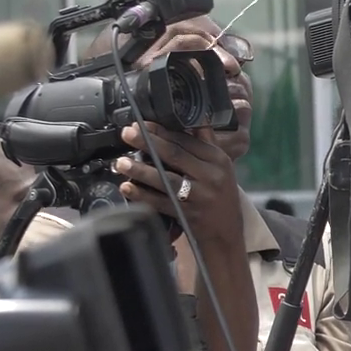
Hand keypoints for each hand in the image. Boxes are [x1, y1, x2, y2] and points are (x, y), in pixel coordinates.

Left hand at [116, 122, 242, 248]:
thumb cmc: (221, 195)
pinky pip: (162, 202)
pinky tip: (128, 187)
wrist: (227, 232)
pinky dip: (143, 195)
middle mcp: (211, 176)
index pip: (187, 141)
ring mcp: (200, 197)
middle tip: (127, 133)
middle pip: (175, 155)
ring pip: (167, 179)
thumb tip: (191, 118)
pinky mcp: (189, 215)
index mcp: (218, 160)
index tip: (142, 124)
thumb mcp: (221, 167)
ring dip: (142, 170)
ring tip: (122, 162)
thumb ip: (205, 143)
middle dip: (149, 142)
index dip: (162, 131)